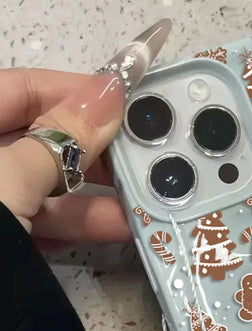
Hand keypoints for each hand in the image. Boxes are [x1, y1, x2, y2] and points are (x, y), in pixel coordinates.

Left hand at [0, 19, 170, 241]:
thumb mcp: (7, 179)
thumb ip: (58, 142)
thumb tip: (111, 93)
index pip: (28, 88)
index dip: (84, 93)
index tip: (136, 103)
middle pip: (50, 139)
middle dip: (103, 151)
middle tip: (152, 155)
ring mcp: (1, 199)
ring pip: (55, 188)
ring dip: (104, 196)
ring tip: (151, 199)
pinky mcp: (12, 237)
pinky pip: (50, 222)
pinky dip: (85, 226)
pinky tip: (121, 227)